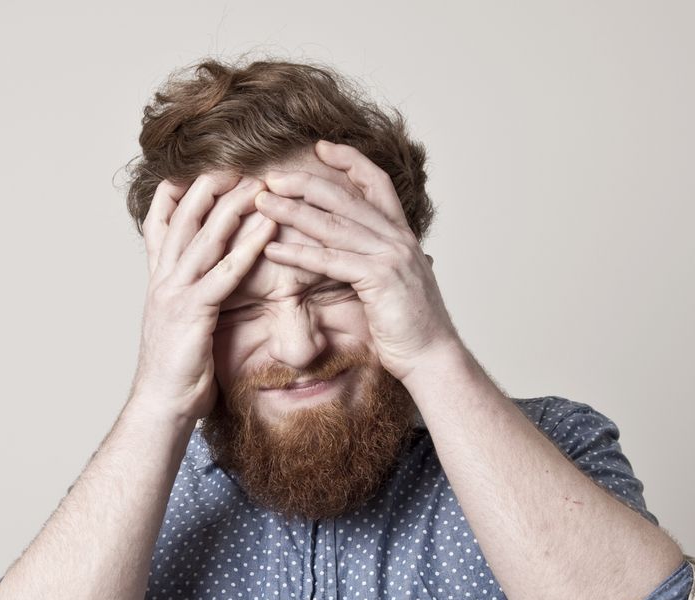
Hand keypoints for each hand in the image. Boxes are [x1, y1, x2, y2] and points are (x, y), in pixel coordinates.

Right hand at [130, 171, 277, 422]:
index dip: (177, 193)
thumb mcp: (177, 326)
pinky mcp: (193, 312)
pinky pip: (224, 272)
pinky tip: (267, 229)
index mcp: (158, 281)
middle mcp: (163, 280)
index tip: (198, 171)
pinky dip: (247, 247)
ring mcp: (175, 294)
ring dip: (232, 206)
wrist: (159, 406)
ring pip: (203, 237)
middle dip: (208, 186)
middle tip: (236, 165)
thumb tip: (205, 290)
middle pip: (182, 217)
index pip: (160, 223)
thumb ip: (189, 300)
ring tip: (257, 183)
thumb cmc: (175, 373)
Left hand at [251, 140, 460, 381]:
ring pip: (334, 225)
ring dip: (292, 212)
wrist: (433, 357)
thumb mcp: (399, 284)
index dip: (349, 161)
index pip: (377, 183)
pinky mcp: (380, 280)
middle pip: (347, 197)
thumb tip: (374, 259)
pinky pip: (331, 261)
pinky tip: (272, 250)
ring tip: (262, 203)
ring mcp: (391, 257)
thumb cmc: (411, 328)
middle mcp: (398, 238)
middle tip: (271, 176)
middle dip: (305, 183)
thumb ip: (384, 264)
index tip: (321, 147)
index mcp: (402, 235)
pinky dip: (299, 254)